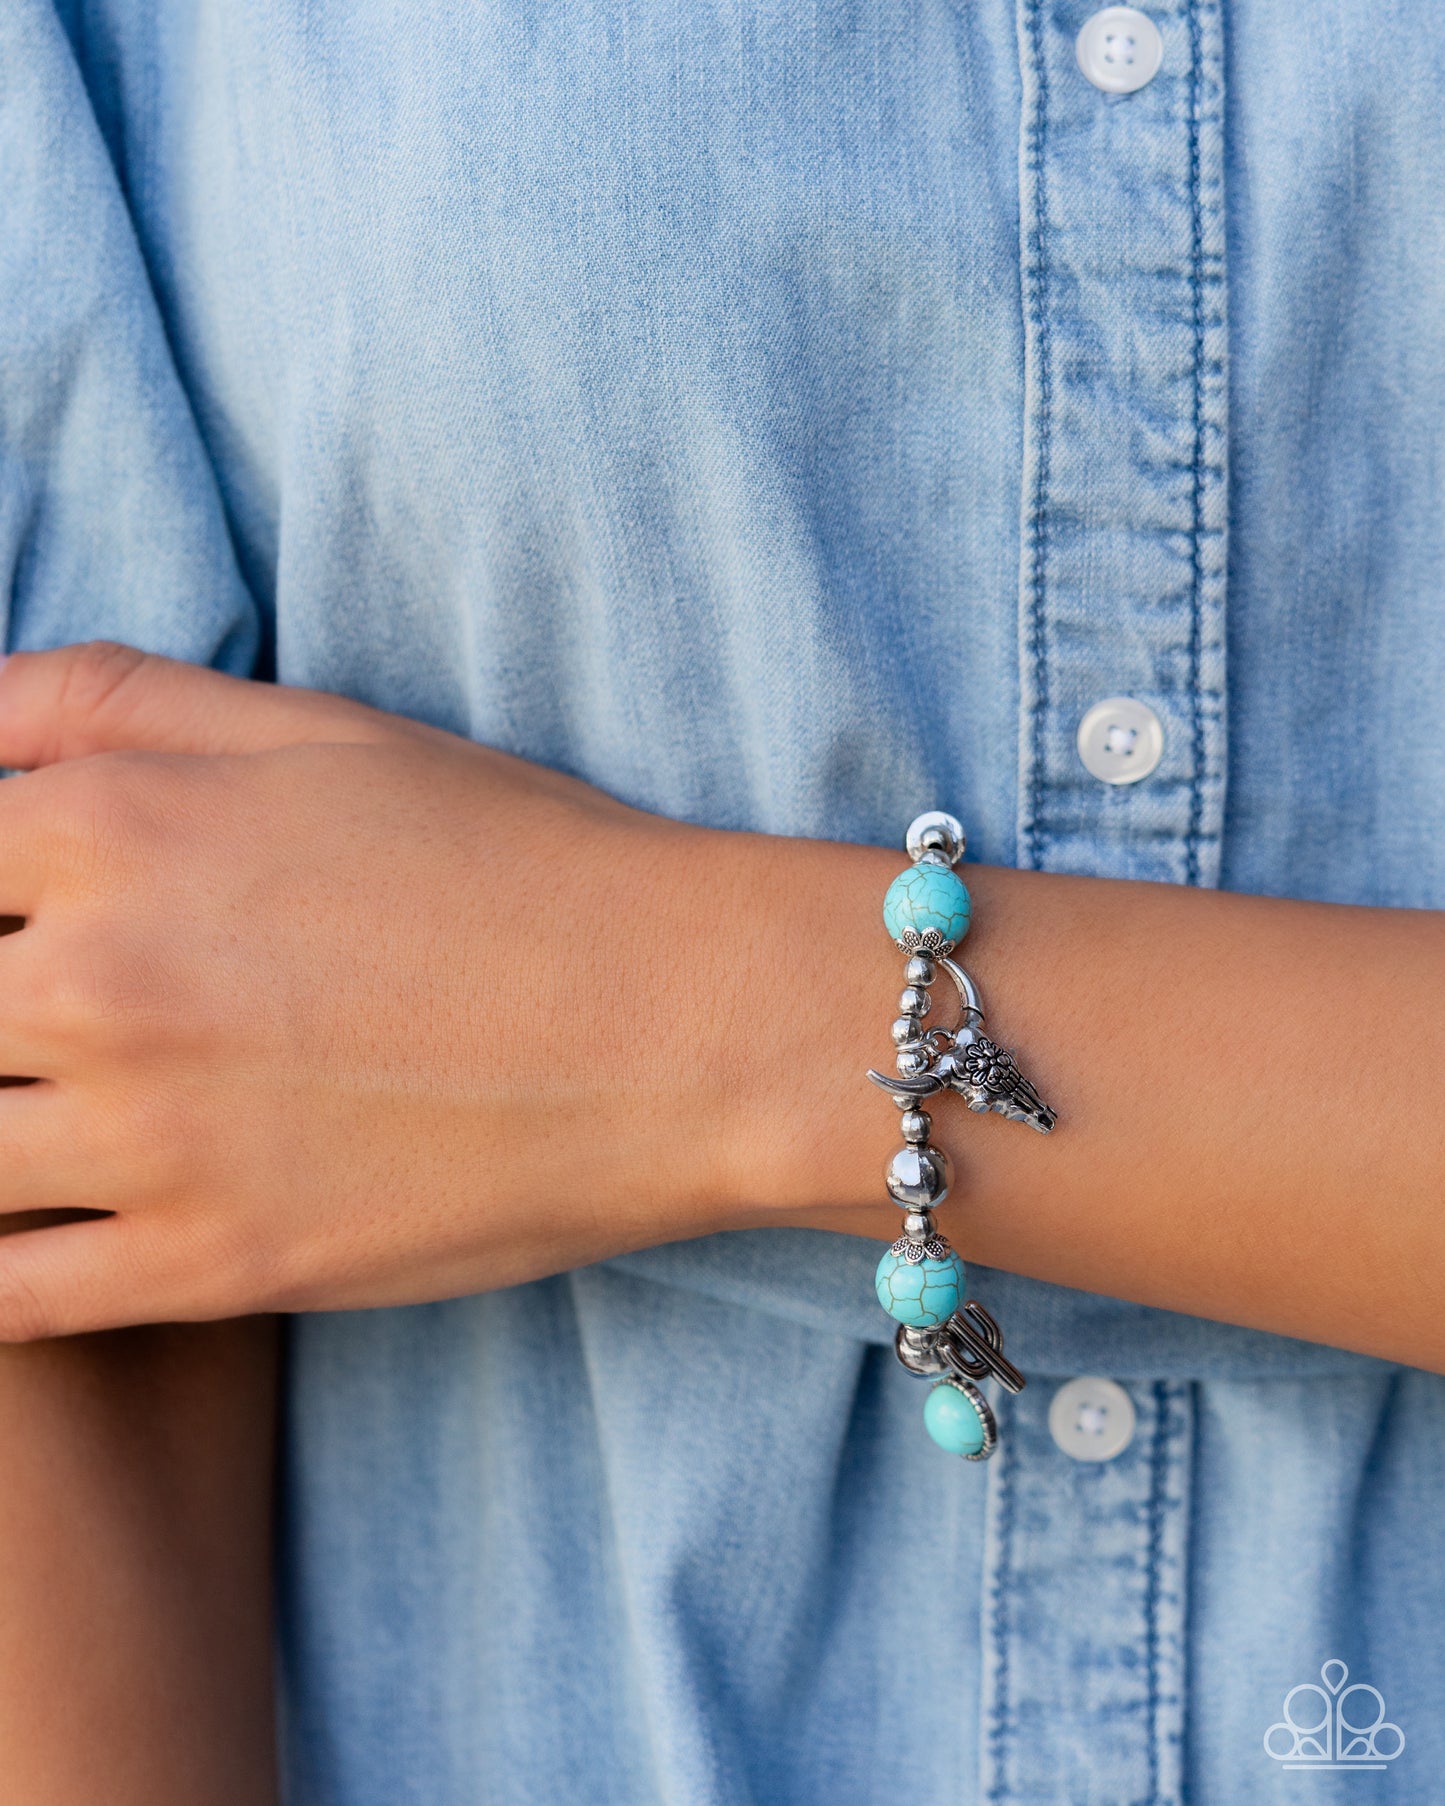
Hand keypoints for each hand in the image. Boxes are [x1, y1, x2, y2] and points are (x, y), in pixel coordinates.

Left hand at [0, 643, 834, 1335]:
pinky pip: (2, 1295)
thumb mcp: (321, 728)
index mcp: (111, 825)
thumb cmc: (517, 859)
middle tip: (60, 1025)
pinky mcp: (211, 1266)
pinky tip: (21, 1228)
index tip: (20, 931)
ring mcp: (148, 1136)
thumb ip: (116, 699)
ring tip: (41, 1111)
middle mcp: (97, 978)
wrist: (677, 1021)